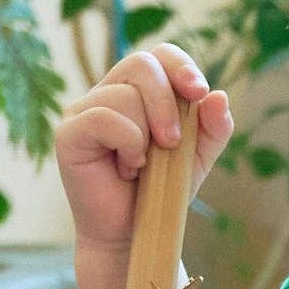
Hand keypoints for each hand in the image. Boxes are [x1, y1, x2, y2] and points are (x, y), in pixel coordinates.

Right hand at [54, 43, 234, 288]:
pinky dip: (127, 144)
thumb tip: (219, 96)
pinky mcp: (69, 132)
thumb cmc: (161, 191)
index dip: (180, 65)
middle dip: (166, 102)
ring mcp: (84, 110)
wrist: (134, 233)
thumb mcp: (197, 157)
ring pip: (124, 95)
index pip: (158, 54)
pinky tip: (125, 168)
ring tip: (142, 165)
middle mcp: (108, 92)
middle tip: (172, 142)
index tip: (199, 91)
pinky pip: (104, 118)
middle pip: (141, 64)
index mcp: (139, 91)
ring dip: (146, 134)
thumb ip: (212, 128)